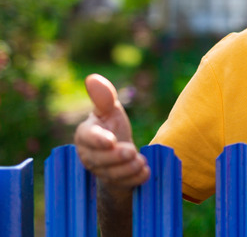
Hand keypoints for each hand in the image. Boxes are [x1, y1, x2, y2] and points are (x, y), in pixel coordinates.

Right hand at [74, 74, 148, 190]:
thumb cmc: (112, 128)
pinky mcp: (114, 184)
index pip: (87, 137)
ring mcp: (100, 172)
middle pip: (99, 160)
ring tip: (140, 160)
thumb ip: (104, 97)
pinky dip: (136, 179)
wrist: (120, 155)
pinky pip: (124, 185)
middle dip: (117, 157)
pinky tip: (145, 171)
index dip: (98, 140)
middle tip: (132, 151)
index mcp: (85, 134)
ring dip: (128, 168)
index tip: (111, 140)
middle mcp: (88, 155)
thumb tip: (92, 78)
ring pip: (112, 174)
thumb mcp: (110, 111)